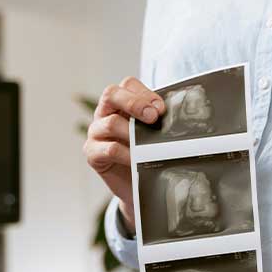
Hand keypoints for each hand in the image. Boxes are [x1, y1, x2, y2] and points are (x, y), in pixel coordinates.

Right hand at [84, 76, 165, 232]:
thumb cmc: (147, 155)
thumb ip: (158, 120)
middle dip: (135, 103)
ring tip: (149, 145)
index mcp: (120, 103)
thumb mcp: (154, 134)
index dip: (145, 93)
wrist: (139, 187)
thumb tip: (178, 114)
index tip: (161, 109)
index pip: (127, 84)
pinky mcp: (93, 154)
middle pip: (112, 94)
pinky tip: (137, 160)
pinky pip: (108, 149)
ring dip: (133, 133)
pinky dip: (126, 154)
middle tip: (153, 117)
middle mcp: (105, 113)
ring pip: (111, 123)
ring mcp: (96, 133)